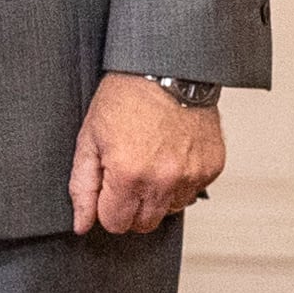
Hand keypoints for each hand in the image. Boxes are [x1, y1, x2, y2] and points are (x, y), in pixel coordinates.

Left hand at [69, 73, 224, 234]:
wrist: (167, 68)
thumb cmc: (127, 96)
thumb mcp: (90, 137)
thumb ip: (83, 186)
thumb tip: (82, 223)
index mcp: (128, 173)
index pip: (114, 223)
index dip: (107, 205)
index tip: (109, 186)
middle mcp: (163, 180)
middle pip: (143, 224)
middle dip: (130, 205)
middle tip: (128, 173)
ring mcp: (191, 175)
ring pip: (169, 211)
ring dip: (157, 195)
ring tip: (150, 161)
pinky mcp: (211, 168)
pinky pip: (192, 193)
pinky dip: (180, 181)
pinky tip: (171, 155)